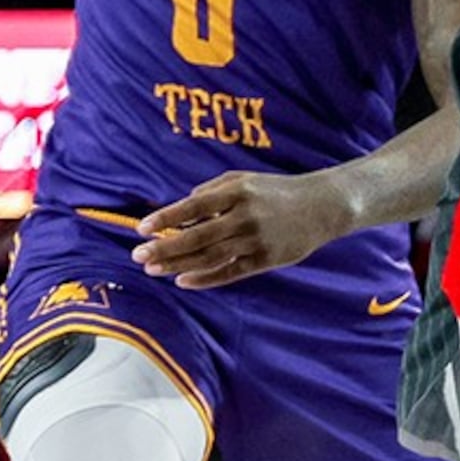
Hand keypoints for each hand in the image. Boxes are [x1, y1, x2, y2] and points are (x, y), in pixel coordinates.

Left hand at [134, 170, 346, 289]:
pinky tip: (183, 281)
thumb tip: (180, 211)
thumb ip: (211, 192)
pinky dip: (205, 279)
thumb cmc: (275, 190)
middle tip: (138, 256)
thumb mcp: (244, 180)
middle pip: (197, 237)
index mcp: (236, 191)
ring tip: (153, 269)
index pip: (193, 207)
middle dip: (164, 247)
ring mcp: (256, 240)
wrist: (321, 206)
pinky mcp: (266, 260)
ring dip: (178, 265)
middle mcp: (244, 216)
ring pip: (209, 257)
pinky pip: (229, 272)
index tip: (142, 229)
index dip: (166, 218)